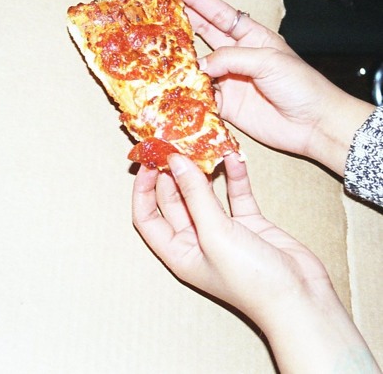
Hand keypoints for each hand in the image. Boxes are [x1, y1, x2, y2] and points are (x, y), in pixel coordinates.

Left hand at [132, 153, 329, 324]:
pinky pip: (235, 194)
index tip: (150, 163)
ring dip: (203, 171)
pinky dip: (234, 177)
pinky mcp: (247, 223)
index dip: (143, 190)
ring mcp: (222, 230)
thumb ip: (195, 195)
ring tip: (201, 145)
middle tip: (175, 146)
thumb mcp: (214, 234)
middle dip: (174, 174)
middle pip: (174, 200)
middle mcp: (196, 240)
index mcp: (178, 251)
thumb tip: (176, 162)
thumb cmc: (251, 279)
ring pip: (205, 194)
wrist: (301, 299)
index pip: (147, 216)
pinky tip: (234, 157)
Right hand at [168, 0, 374, 175]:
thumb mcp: (268, 60)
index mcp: (252, 37)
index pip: (219, 13)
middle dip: (183, 22)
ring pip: (199, 67)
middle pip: (204, 35)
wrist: (312, 123)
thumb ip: (231, 58)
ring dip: (181, 61)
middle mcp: (238, 56)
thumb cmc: (300, 85)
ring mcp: (230, 80)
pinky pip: (202, 96)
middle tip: (159, 14)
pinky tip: (175, 88)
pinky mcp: (226, 105)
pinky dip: (189, 93)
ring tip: (159, 53)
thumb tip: (199, 66)